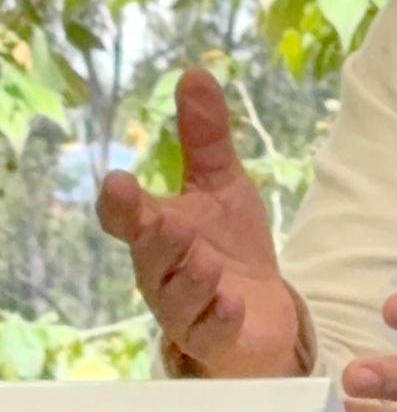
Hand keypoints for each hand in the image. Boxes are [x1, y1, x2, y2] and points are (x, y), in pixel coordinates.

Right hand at [96, 67, 300, 377]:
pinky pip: (211, 332)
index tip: (119, 180)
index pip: (130, 219)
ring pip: (176, 298)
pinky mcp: (217, 339)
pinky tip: (230, 303)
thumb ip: (206, 137)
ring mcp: (188, 310)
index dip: (123, 203)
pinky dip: (218, 318)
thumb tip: (194, 72)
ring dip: (187, 278)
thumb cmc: (230, 247)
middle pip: (149, 258)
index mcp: (159, 233)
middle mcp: (165, 273)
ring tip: (203, 259)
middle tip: (158, 219)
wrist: (262, 315)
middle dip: (151, 238)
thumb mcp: (222, 185)